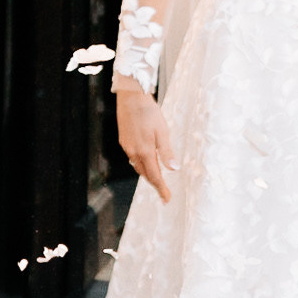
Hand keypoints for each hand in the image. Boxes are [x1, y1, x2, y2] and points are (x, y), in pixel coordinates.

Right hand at [117, 83, 177, 202]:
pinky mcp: (124, 141)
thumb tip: (174, 168)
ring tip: (156, 178)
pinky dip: (140, 163)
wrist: (131, 98)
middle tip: (163, 192)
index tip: (167, 199)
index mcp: (145, 151)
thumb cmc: (149, 113)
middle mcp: (134, 152)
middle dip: (155, 184)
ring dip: (147, 174)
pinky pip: (132, 158)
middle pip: (145, 174)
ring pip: (137, 167)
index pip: (155, 176)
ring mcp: (127, 147)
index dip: (161, 189)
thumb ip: (167, 152)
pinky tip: (145, 160)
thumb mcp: (163, 131)